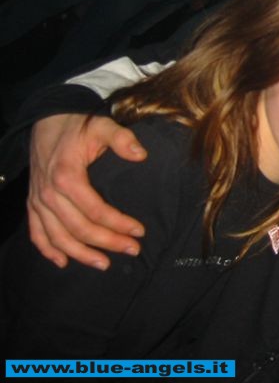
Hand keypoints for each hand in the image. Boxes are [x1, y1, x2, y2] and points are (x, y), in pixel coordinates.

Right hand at [28, 114, 147, 269]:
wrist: (48, 119)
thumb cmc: (78, 125)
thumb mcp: (102, 125)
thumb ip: (122, 138)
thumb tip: (141, 155)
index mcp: (67, 176)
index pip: (96, 210)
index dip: (119, 223)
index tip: (140, 231)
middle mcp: (49, 192)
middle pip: (79, 228)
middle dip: (107, 242)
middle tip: (132, 250)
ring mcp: (38, 200)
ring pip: (57, 236)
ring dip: (80, 254)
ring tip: (104, 264)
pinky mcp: (33, 202)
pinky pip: (36, 232)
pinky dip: (47, 249)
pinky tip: (63, 262)